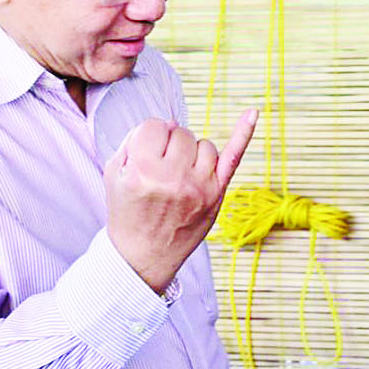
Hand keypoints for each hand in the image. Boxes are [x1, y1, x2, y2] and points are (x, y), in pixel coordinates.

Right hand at [104, 109, 257, 292]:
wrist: (143, 255)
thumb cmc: (128, 211)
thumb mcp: (115, 174)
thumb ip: (135, 140)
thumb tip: (171, 122)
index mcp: (144, 169)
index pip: (155, 126)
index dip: (148, 139)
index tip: (143, 157)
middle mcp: (175, 177)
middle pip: (182, 133)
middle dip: (170, 146)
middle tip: (160, 170)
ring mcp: (199, 187)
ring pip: (204, 145)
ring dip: (192, 154)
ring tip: (179, 176)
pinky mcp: (216, 196)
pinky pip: (233, 157)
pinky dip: (243, 133)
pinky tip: (253, 113)